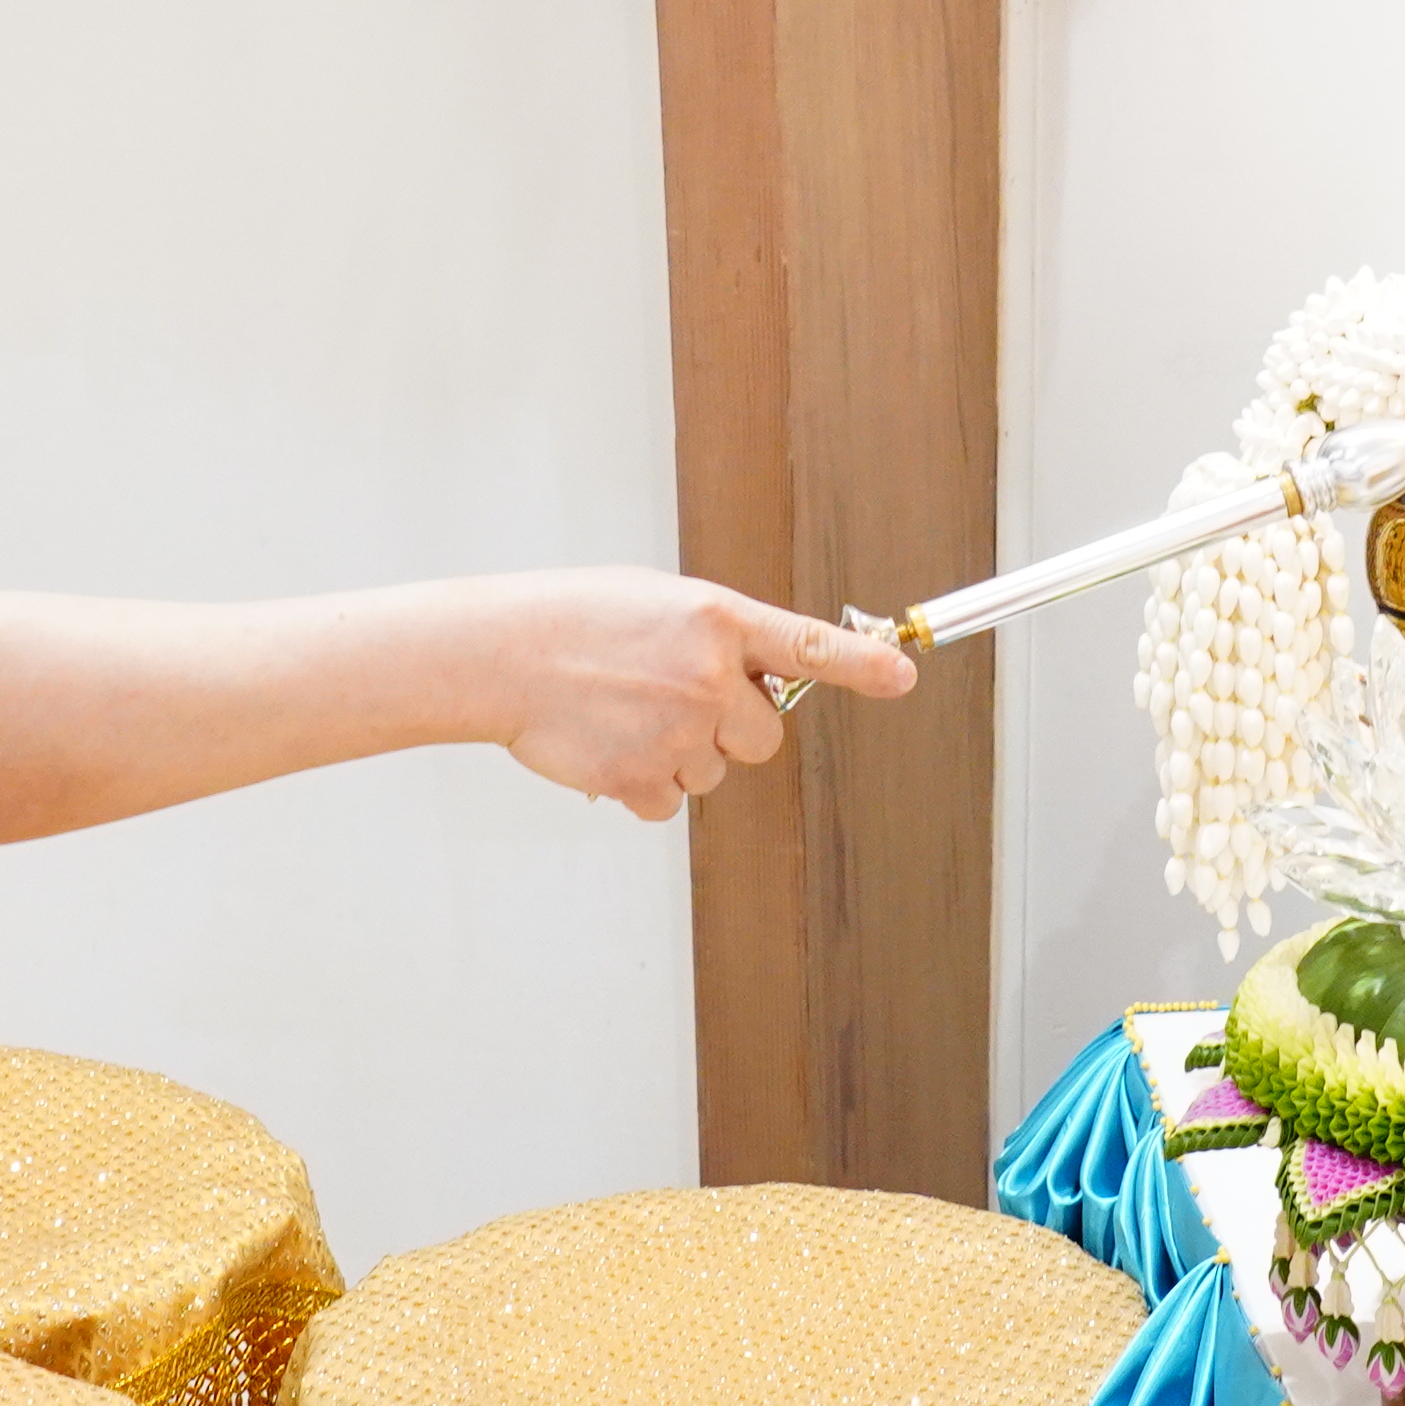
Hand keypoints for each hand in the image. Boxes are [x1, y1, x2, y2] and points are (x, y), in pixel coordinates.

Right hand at [467, 569, 916, 818]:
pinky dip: (643, 783)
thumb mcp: (661, 603)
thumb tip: (758, 681)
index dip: (863, 665)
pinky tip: (608, 744)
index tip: (902, 676)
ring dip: (681, 752)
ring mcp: (677, 731)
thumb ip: (719, 637)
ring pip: (715, 771)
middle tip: (673, 698)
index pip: (809, 647)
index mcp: (716, 620)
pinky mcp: (643, 778)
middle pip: (764, 735)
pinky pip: (670, 802)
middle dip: (730, 727)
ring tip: (625, 712)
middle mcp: (707, 676)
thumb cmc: (576, 620)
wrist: (502, 655)